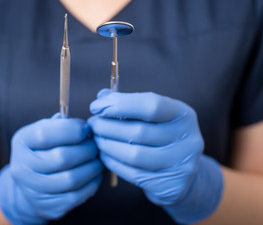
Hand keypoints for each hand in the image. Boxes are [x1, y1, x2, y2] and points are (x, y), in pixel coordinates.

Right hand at [0, 114, 102, 224]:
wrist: (31, 183)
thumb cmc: (44, 150)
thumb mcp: (45, 131)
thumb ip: (61, 124)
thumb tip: (83, 126)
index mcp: (22, 142)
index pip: (45, 134)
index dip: (72, 129)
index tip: (86, 128)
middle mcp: (23, 167)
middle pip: (62, 158)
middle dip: (87, 149)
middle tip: (94, 145)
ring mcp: (34, 190)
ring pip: (71, 179)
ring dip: (92, 167)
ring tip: (96, 159)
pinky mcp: (49, 206)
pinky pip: (77, 195)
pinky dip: (92, 183)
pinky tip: (93, 174)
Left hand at [88, 89, 223, 223]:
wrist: (181, 174)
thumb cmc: (160, 137)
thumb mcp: (151, 117)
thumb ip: (129, 104)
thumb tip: (103, 96)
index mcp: (183, 114)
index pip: (150, 105)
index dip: (120, 104)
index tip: (96, 106)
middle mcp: (189, 138)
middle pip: (138, 131)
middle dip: (107, 126)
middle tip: (93, 124)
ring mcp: (182, 165)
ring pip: (134, 155)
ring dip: (107, 145)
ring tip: (96, 139)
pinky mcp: (171, 186)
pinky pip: (133, 174)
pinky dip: (113, 163)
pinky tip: (104, 155)